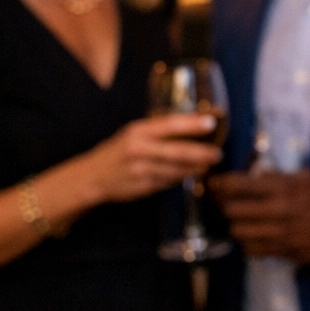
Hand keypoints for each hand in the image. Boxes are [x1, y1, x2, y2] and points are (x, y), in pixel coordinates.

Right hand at [80, 114, 220, 203]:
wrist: (91, 176)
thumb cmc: (119, 150)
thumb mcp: (133, 133)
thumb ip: (159, 130)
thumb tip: (195, 124)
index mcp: (138, 131)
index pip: (169, 125)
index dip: (192, 124)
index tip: (211, 123)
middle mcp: (138, 150)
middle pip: (176, 152)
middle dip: (200, 153)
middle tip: (217, 153)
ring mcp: (140, 171)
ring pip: (175, 170)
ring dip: (194, 169)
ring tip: (208, 165)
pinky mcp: (142, 187)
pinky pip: (168, 182)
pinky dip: (181, 178)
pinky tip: (191, 175)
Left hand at [209, 169, 309, 264]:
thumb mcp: (307, 178)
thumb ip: (279, 175)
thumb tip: (255, 174)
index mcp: (284, 189)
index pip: (240, 185)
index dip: (220, 184)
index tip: (212, 183)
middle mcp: (278, 211)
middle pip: (232, 210)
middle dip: (224, 205)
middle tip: (223, 202)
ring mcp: (278, 234)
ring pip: (237, 231)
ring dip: (234, 224)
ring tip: (237, 220)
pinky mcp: (280, 252)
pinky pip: (249, 249)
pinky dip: (246, 242)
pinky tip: (251, 235)